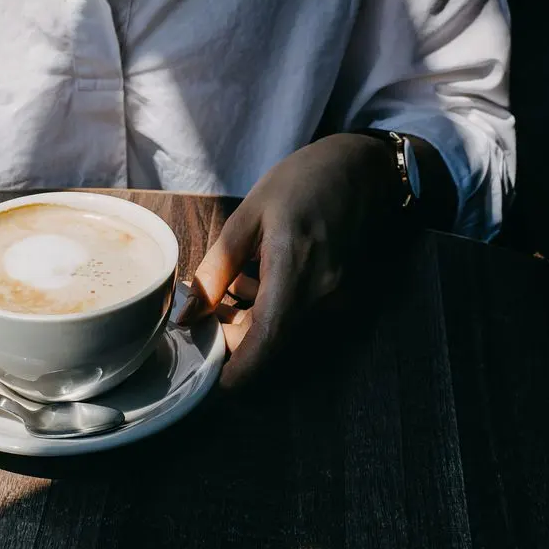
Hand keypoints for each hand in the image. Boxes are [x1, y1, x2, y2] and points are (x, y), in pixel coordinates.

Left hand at [178, 133, 401, 388]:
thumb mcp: (247, 218)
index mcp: (294, 272)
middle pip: (270, 341)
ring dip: (248, 323)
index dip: (236, 371)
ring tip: (224, 290)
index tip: (206, 379)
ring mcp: (335, 299)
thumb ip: (215, 270)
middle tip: (200, 314)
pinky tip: (251, 282)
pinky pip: (297, 317)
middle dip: (232, 338)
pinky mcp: (339, 297)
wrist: (362, 169)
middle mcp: (321, 295)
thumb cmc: (301, 182)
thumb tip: (186, 314)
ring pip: (282, 332)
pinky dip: (268, 310)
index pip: (266, 342)